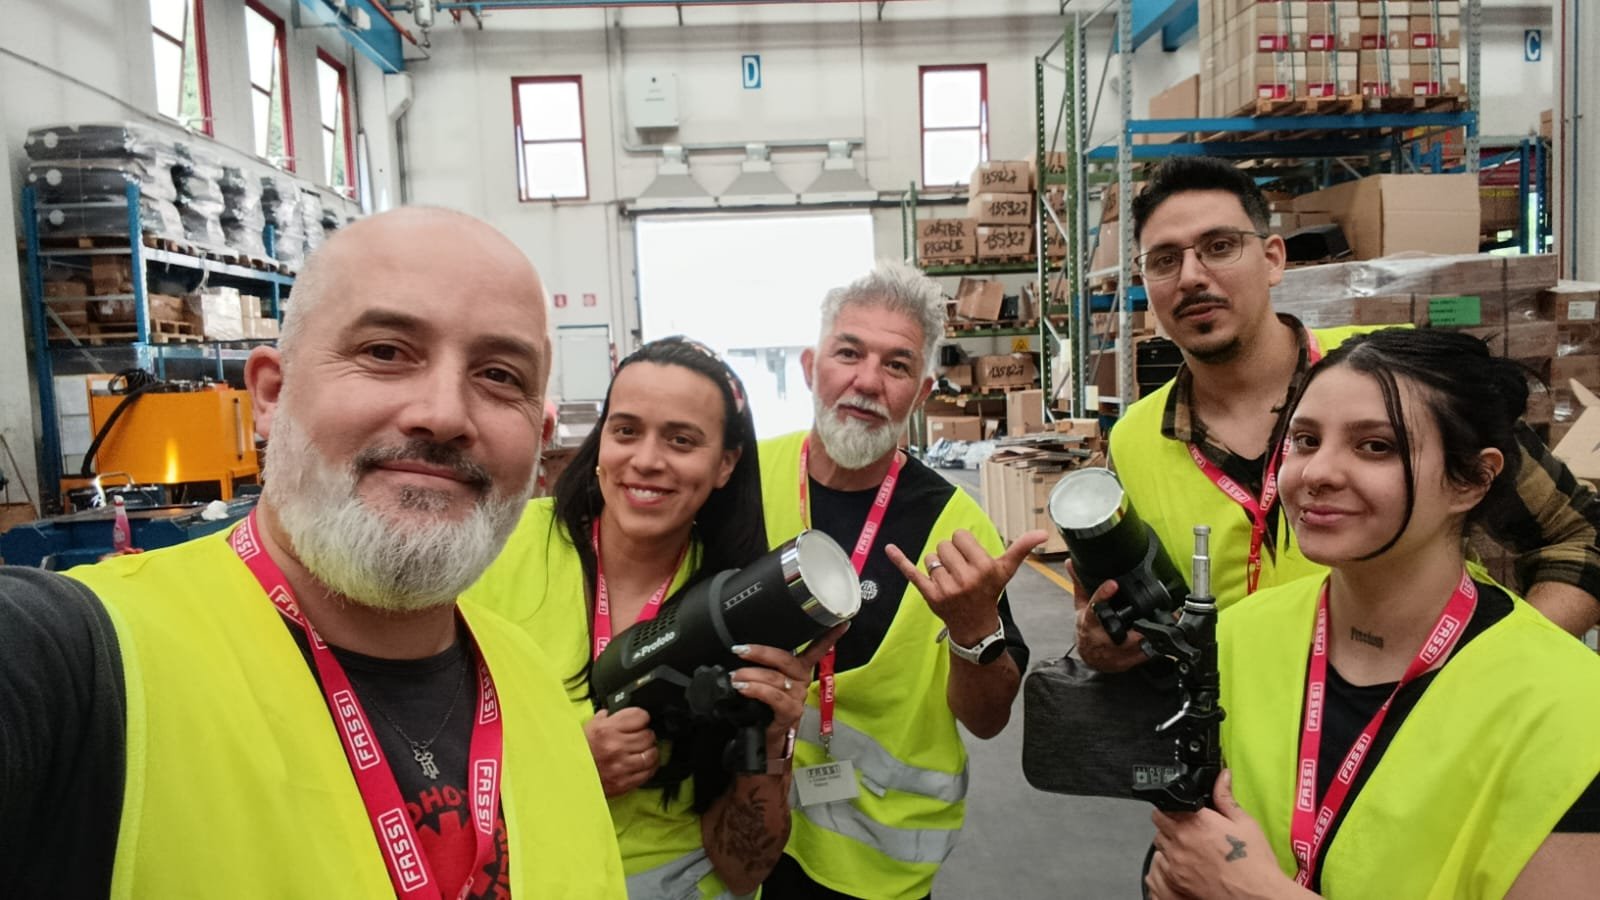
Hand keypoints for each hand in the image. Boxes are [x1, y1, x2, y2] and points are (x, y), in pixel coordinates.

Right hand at [583, 707, 658, 797]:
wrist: (567, 778)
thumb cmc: (577, 753)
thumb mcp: (587, 729)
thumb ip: (603, 718)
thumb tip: (613, 713)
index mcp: (606, 730)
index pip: (640, 716)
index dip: (642, 718)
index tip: (641, 721)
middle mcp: (615, 747)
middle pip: (648, 735)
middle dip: (646, 734)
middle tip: (642, 736)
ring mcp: (621, 765)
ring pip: (651, 754)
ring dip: (650, 750)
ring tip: (645, 750)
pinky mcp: (624, 782)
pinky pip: (647, 772)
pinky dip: (650, 767)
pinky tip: (645, 763)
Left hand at [731, 623, 849, 760]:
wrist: (766, 739)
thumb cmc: (765, 707)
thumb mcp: (766, 682)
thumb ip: (763, 665)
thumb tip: (744, 649)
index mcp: (800, 670)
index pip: (817, 649)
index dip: (828, 636)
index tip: (840, 623)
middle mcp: (803, 681)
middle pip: (786, 659)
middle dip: (761, 652)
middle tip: (740, 650)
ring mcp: (798, 697)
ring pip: (776, 678)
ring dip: (752, 675)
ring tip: (735, 677)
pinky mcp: (791, 713)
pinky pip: (774, 696)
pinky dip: (756, 690)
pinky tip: (744, 688)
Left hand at [886, 529, 1046, 645]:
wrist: (976, 628)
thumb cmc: (989, 593)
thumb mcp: (1006, 571)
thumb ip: (1022, 549)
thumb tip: (1043, 532)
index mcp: (984, 568)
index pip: (960, 536)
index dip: (963, 544)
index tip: (969, 557)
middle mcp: (966, 578)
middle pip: (944, 544)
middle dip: (950, 553)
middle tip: (959, 570)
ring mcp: (946, 588)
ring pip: (931, 557)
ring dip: (937, 564)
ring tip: (949, 579)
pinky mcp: (930, 596)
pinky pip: (912, 573)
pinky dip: (900, 560)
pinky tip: (889, 548)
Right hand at [1069, 561, 1151, 672]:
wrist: (1089, 656)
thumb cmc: (1087, 630)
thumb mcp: (1082, 606)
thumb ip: (1081, 584)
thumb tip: (1072, 562)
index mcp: (1089, 621)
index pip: (1094, 606)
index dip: (1103, 595)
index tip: (1113, 584)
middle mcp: (1099, 637)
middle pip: (1116, 632)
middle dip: (1131, 628)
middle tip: (1146, 618)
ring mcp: (1112, 651)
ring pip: (1132, 646)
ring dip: (1145, 638)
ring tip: (1160, 626)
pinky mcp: (1123, 661)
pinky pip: (1141, 656)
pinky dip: (1152, 648)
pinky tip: (1159, 641)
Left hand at [1147, 771, 1307, 899]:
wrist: (1256, 895)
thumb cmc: (1254, 862)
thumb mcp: (1245, 823)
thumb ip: (1226, 798)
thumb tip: (1222, 777)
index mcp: (1196, 821)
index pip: (1166, 803)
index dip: (1173, 803)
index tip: (1182, 807)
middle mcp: (1181, 840)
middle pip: (1158, 820)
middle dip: (1169, 819)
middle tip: (1186, 824)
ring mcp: (1176, 861)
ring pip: (1158, 842)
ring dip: (1168, 839)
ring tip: (1189, 844)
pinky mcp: (1176, 879)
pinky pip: (1162, 864)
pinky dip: (1170, 860)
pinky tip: (1188, 861)